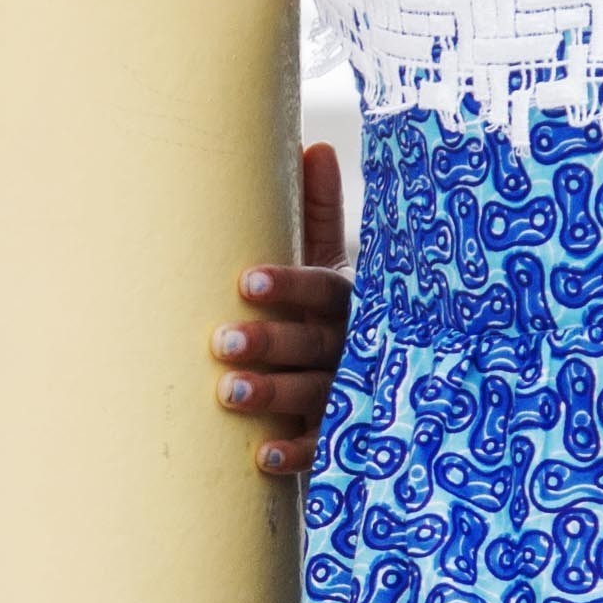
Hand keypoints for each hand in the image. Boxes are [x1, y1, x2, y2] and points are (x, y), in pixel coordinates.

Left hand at [212, 144, 350, 482]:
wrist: (381, 381)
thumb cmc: (331, 312)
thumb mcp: (330, 265)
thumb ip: (319, 214)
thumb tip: (316, 145)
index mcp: (350, 301)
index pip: (323, 289)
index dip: (289, 285)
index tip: (246, 281)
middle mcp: (355, 347)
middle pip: (315, 343)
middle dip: (271, 342)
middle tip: (221, 340)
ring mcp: (352, 394)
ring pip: (317, 395)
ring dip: (275, 395)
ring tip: (229, 394)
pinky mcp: (345, 438)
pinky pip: (325, 449)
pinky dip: (297, 453)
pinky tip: (262, 456)